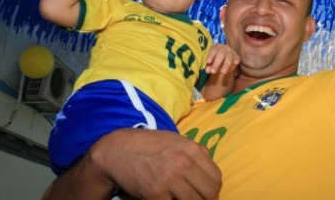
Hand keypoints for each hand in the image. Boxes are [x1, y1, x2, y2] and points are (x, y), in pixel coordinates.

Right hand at [88, 129, 220, 199]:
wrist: (118, 149)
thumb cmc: (149, 145)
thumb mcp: (176, 140)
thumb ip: (195, 150)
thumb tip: (210, 163)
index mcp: (191, 150)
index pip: (216, 177)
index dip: (213, 188)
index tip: (206, 191)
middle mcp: (183, 163)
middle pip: (209, 192)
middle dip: (205, 198)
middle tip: (196, 198)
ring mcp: (169, 179)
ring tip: (181, 198)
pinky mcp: (155, 194)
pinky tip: (167, 198)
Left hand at [205, 44, 239, 74]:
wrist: (224, 61)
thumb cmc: (215, 61)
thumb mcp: (210, 63)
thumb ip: (209, 67)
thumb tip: (208, 71)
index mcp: (216, 47)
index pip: (213, 50)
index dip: (211, 56)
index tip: (208, 62)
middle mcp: (224, 48)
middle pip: (221, 53)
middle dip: (217, 63)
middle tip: (213, 71)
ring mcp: (231, 52)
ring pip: (229, 57)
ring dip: (226, 65)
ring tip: (222, 72)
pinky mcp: (237, 57)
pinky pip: (236, 60)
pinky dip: (233, 65)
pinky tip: (230, 70)